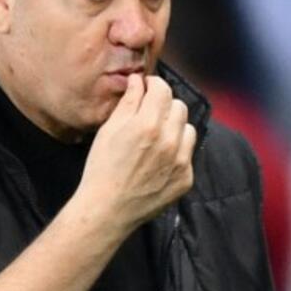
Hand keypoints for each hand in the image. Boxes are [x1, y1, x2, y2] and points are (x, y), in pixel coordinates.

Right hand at [74, 73, 195, 231]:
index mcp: (148, 124)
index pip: (163, 89)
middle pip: (180, 106)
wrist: (108, 209)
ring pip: (188, 128)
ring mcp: (181, 161)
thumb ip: (128, 102)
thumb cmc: (102, 168)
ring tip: (157, 137)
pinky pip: (188, 154)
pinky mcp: (186, 178)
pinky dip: (177, 151)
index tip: (147, 89)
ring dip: (175, 127)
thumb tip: (138, 81)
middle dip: (165, 105)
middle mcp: (170, 141)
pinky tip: (159, 159)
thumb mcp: (109, 130)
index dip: (154, 85)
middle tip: (150, 114)